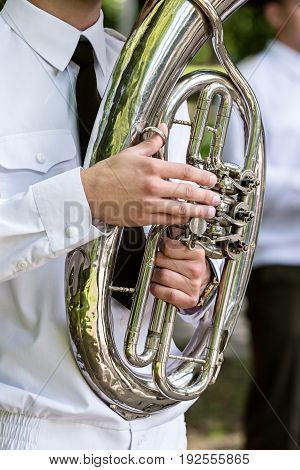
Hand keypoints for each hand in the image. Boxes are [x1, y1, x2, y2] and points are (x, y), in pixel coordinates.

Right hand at [80, 124, 219, 226]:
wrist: (90, 193)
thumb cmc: (109, 173)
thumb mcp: (131, 153)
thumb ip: (152, 143)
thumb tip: (163, 129)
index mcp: (151, 168)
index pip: (184, 171)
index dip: (202, 176)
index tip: (212, 180)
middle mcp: (152, 187)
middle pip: (186, 192)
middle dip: (205, 197)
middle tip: (216, 199)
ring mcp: (148, 204)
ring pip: (179, 210)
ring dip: (197, 212)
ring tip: (209, 213)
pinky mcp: (143, 218)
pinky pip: (167, 220)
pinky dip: (180, 220)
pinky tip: (189, 219)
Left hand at [150, 238, 211, 308]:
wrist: (200, 283)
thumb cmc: (187, 265)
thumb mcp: (183, 250)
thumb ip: (171, 244)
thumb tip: (156, 241)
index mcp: (196, 254)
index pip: (168, 247)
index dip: (161, 249)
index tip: (163, 251)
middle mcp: (196, 269)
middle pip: (161, 261)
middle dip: (156, 262)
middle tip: (160, 264)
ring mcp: (193, 286)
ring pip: (161, 276)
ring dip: (155, 276)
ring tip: (160, 275)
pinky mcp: (189, 300)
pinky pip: (165, 293)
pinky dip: (157, 289)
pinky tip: (160, 286)